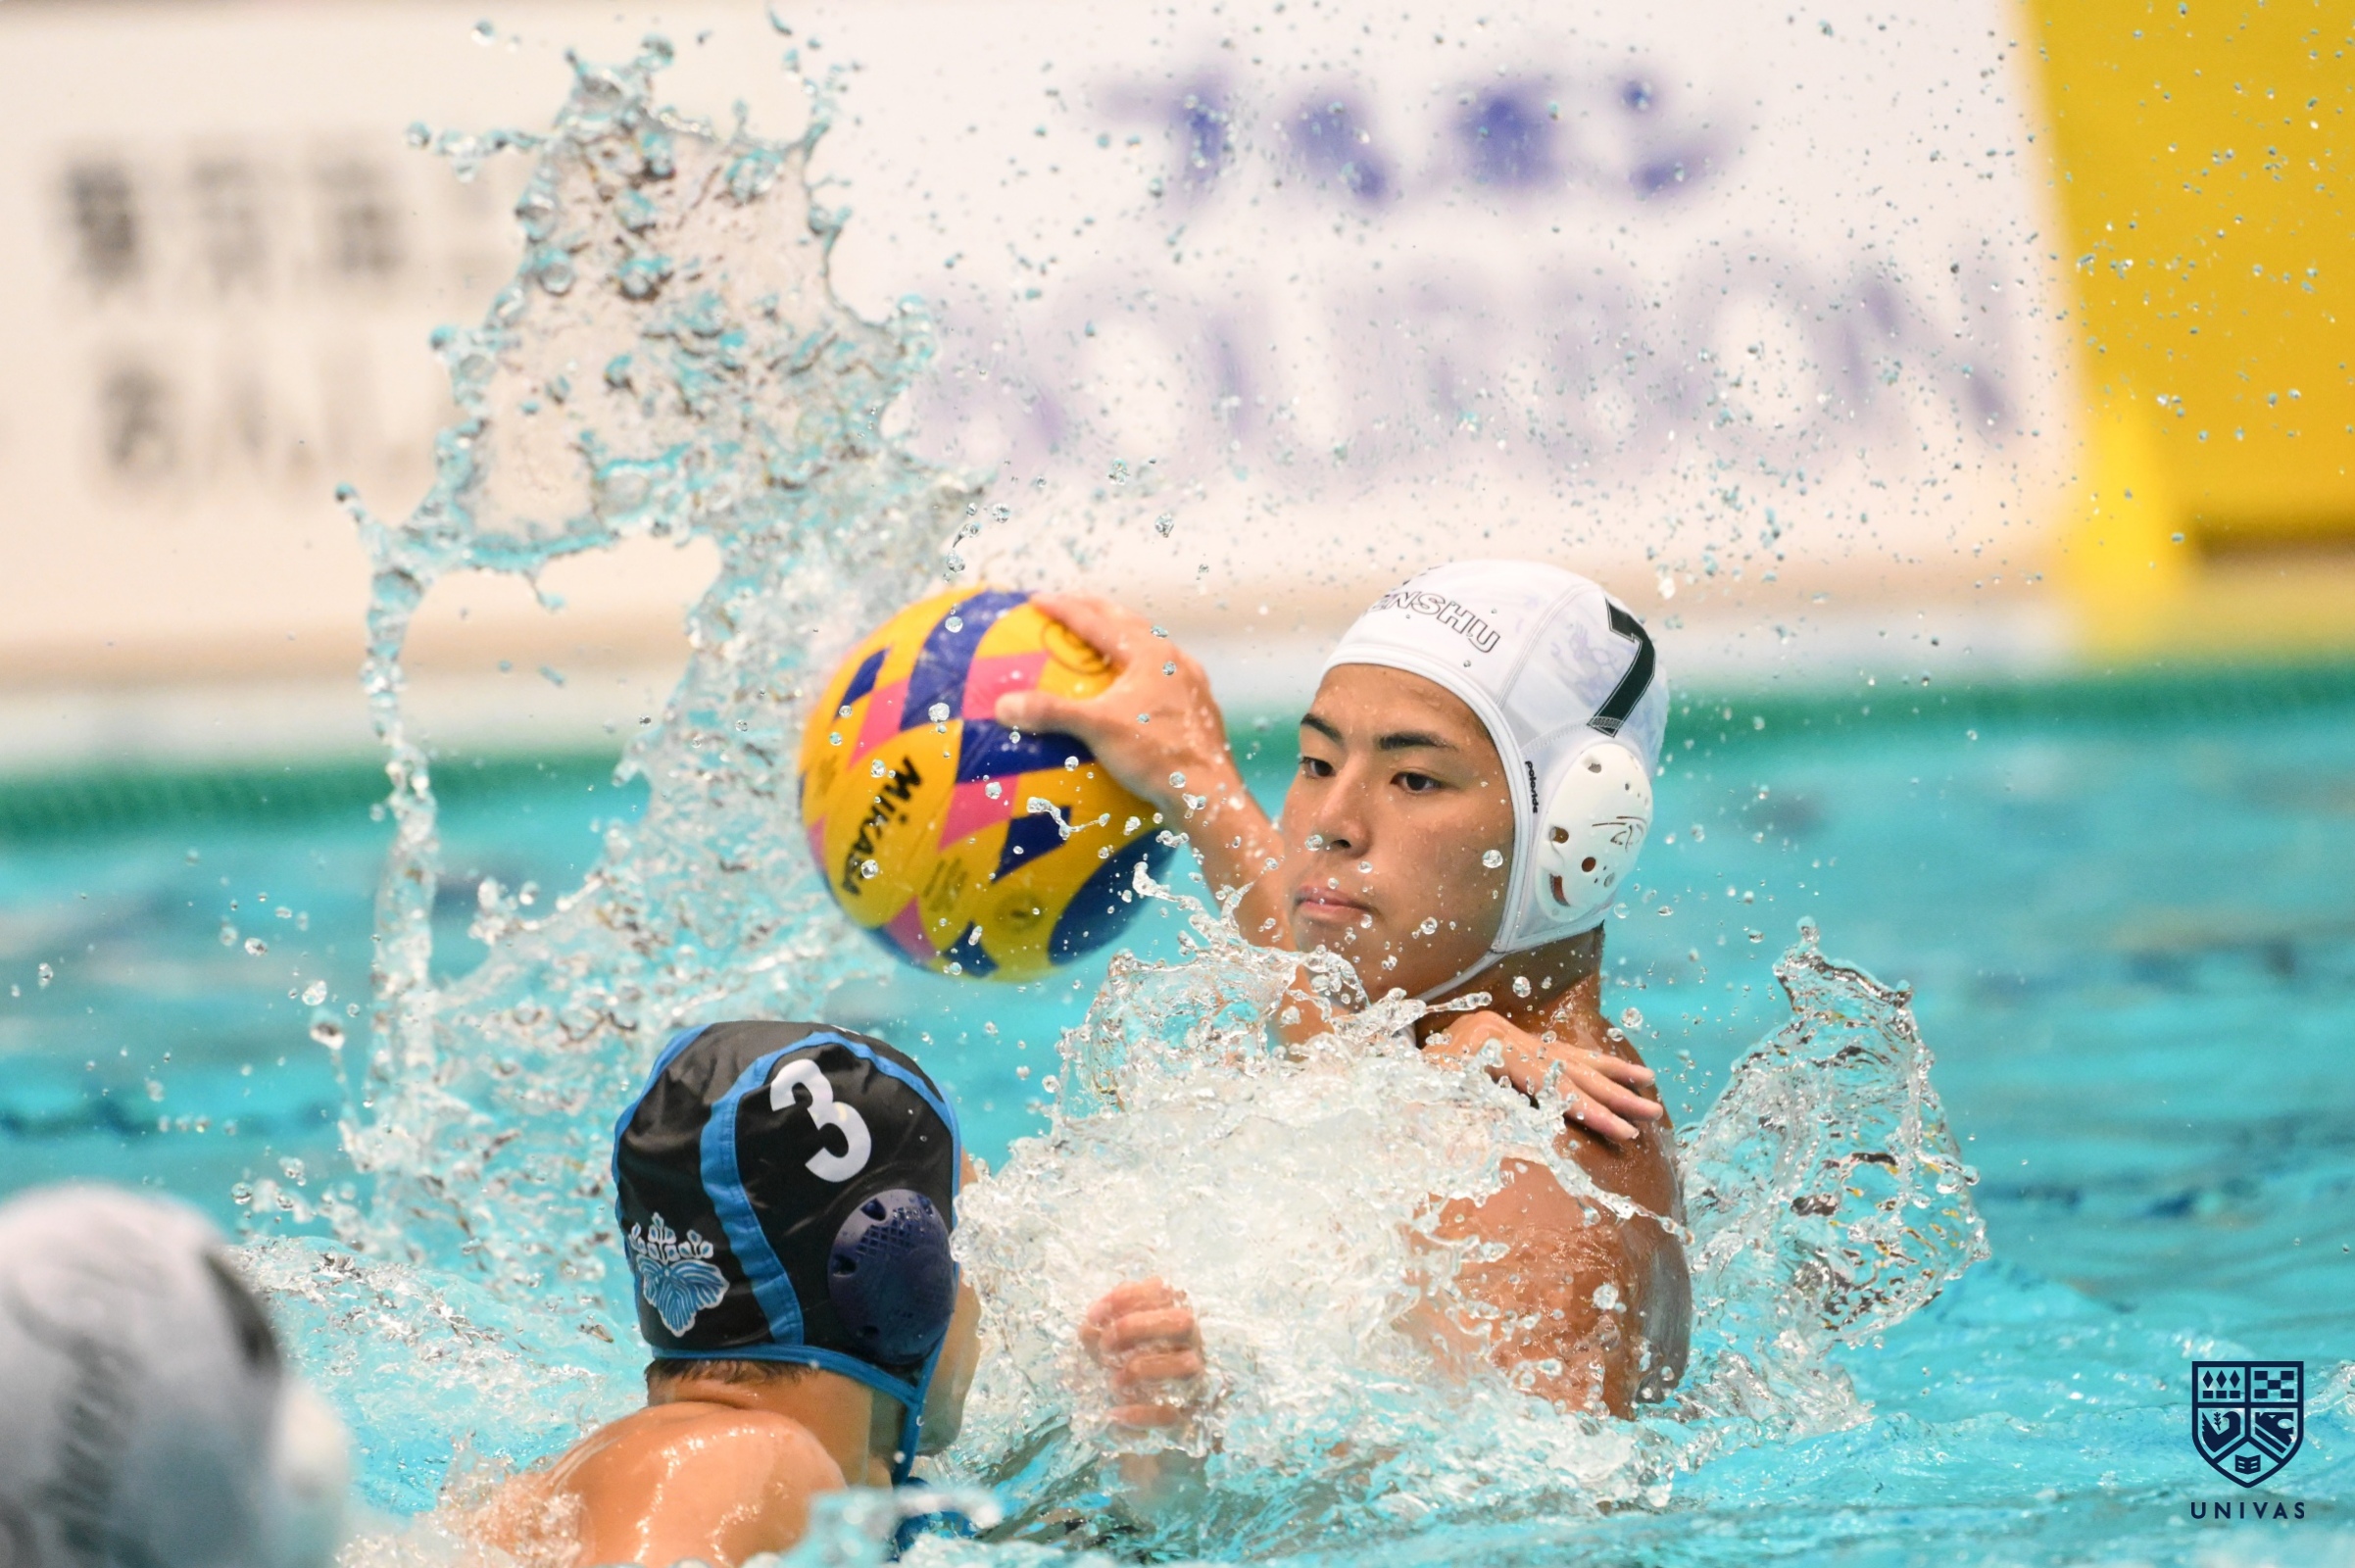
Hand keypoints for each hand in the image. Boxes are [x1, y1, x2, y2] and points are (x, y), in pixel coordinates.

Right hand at [994, 595, 1240, 823]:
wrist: (1208, 793)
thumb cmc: (1156, 755)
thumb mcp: (1098, 729)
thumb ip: (1051, 713)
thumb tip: (1003, 706)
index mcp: (1151, 653)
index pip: (1098, 621)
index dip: (1064, 609)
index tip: (1037, 600)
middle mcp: (1174, 660)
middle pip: (1128, 623)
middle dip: (1096, 610)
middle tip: (1070, 603)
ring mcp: (1190, 683)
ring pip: (1150, 648)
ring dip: (1122, 638)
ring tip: (1099, 639)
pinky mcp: (1197, 709)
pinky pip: (1160, 677)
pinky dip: (1136, 672)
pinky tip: (1128, 689)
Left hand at [1079, 1278, 1206, 1429]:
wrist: (1140, 1414)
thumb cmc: (1125, 1364)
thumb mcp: (1109, 1343)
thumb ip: (1099, 1331)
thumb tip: (1089, 1328)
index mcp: (1174, 1317)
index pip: (1161, 1292)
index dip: (1125, 1299)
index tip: (1093, 1316)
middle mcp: (1191, 1343)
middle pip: (1182, 1321)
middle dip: (1138, 1327)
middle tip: (1105, 1345)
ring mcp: (1194, 1379)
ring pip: (1185, 1365)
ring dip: (1142, 1369)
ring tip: (1113, 1382)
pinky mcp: (1187, 1414)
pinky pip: (1171, 1414)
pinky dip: (1140, 1414)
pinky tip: (1114, 1413)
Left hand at [1422, 1011, 1663, 1142]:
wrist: (1383, 1057)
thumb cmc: (1403, 1085)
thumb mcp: (1424, 1097)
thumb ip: (1456, 1116)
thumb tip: (1484, 1145)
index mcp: (1490, 1045)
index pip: (1553, 1084)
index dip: (1590, 1110)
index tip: (1623, 1132)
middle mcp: (1505, 1033)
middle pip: (1571, 1067)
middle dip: (1614, 1095)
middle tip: (1653, 1115)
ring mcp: (1510, 1034)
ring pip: (1571, 1055)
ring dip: (1612, 1073)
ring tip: (1649, 1084)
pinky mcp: (1511, 1040)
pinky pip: (1560, 1052)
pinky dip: (1590, 1063)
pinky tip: (1616, 1070)